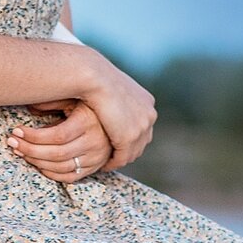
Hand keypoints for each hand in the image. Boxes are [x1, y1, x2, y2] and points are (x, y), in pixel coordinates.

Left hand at [8, 91, 118, 181]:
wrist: (116, 118)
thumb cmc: (89, 104)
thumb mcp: (73, 98)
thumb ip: (52, 101)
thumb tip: (28, 105)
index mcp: (88, 123)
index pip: (57, 136)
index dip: (34, 136)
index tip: (16, 131)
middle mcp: (94, 143)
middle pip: (57, 154)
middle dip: (30, 150)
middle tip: (12, 143)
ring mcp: (95, 159)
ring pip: (61, 167)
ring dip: (36, 162)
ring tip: (21, 152)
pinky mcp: (94, 168)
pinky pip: (69, 177)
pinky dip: (50, 173)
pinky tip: (37, 163)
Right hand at [28, 42, 156, 174]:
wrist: (94, 77)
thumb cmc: (97, 77)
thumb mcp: (114, 87)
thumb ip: (119, 98)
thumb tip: (114, 105)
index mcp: (147, 101)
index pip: (143, 125)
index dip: (132, 136)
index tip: (119, 142)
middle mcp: (149, 114)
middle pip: (141, 140)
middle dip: (128, 150)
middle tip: (114, 156)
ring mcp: (141, 127)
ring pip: (133, 151)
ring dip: (121, 159)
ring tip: (108, 162)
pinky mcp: (129, 138)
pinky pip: (123, 157)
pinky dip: (114, 163)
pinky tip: (104, 164)